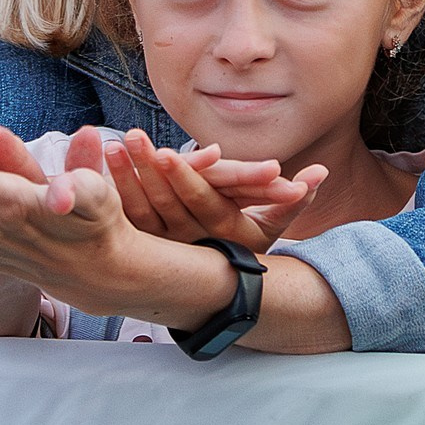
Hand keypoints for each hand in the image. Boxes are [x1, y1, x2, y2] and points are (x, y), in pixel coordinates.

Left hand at [106, 130, 323, 252]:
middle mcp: (194, 239)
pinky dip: (118, 188)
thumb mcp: (274, 225)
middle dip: (149, 168)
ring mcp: (168, 243)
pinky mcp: (147, 242)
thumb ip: (295, 199)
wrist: (219, 287)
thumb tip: (320, 173)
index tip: (170, 152)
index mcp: (224, 230)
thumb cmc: (251, 242)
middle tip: (133, 138)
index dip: (188, 177)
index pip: (205, 201)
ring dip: (126, 176)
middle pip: (169, 202)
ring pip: (144, 209)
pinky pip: (130, 216)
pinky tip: (103, 162)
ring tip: (113, 144)